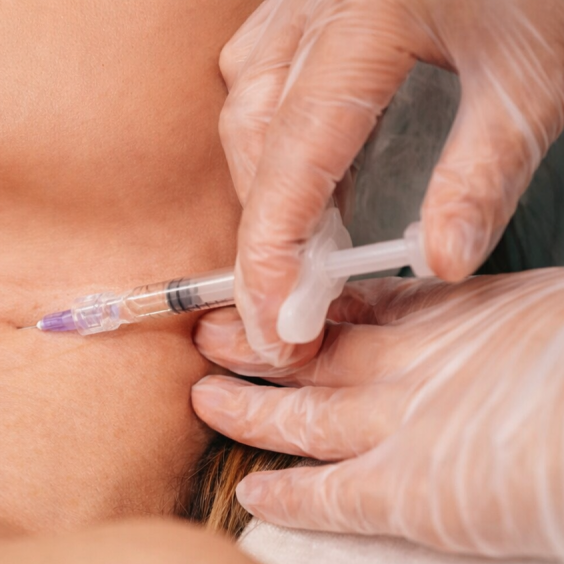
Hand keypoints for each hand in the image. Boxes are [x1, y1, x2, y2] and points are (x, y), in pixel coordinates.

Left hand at [192, 271, 563, 559]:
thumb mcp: (548, 308)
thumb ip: (500, 315)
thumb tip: (493, 321)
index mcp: (458, 317)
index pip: (367, 310)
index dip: (313, 305)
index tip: (274, 294)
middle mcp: (416, 368)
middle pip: (314, 355)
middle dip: (256, 343)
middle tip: (207, 331)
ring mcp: (403, 428)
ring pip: (300, 418)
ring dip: (246, 409)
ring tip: (201, 397)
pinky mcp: (406, 493)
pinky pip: (329, 497)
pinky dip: (288, 498)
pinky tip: (253, 496)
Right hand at [220, 0, 563, 365]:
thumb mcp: (530, 82)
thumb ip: (483, 173)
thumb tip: (440, 261)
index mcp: (366, 21)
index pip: (294, 154)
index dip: (273, 248)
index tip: (275, 320)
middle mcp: (312, 7)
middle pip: (254, 137)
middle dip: (265, 231)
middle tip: (294, 306)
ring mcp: (295, 0)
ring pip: (245, 108)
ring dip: (265, 187)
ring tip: (307, 252)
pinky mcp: (299, 3)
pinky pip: (256, 79)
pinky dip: (271, 142)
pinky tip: (309, 177)